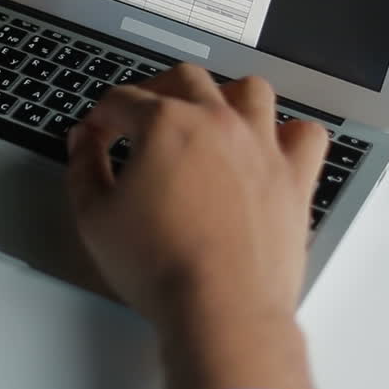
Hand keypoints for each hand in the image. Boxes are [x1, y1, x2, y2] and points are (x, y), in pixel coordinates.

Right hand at [66, 65, 327, 388]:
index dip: (101, 115)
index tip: (96, 134)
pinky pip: (305, 134)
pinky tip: (269, 146)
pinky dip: (288, 133)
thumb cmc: (160, 266)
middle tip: (142, 116)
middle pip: (184, 79)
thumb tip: (83, 141)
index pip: (123, 99)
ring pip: (249, 91)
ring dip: (224, 96)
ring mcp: (261, 146)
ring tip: (208, 117)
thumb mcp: (94, 217)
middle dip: (156, 90)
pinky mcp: (294, 178)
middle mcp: (217, 122)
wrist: (221, 310)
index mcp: (165, 123)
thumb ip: (82, 168)